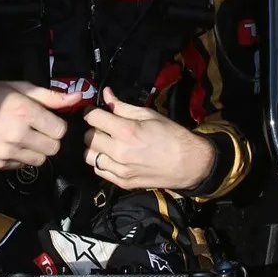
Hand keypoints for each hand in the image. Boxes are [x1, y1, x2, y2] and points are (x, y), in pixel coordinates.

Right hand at [0, 80, 82, 169]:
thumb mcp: (20, 88)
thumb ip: (51, 96)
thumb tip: (78, 97)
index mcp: (24, 113)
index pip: (60, 131)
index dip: (57, 124)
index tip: (48, 119)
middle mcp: (16, 135)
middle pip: (53, 148)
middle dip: (50, 138)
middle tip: (38, 128)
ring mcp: (6, 152)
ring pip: (40, 160)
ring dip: (37, 150)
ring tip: (24, 136)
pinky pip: (22, 166)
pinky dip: (21, 157)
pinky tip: (10, 143)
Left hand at [83, 88, 214, 191]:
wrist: (189, 163)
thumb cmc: (171, 135)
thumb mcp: (148, 115)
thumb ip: (122, 106)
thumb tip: (105, 94)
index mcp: (126, 131)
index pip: (93, 118)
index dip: (91, 112)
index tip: (95, 112)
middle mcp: (119, 152)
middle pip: (88, 138)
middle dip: (93, 129)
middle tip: (103, 127)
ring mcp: (120, 170)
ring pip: (89, 156)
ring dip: (95, 147)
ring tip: (107, 143)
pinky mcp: (123, 182)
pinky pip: (99, 171)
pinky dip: (101, 162)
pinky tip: (112, 157)